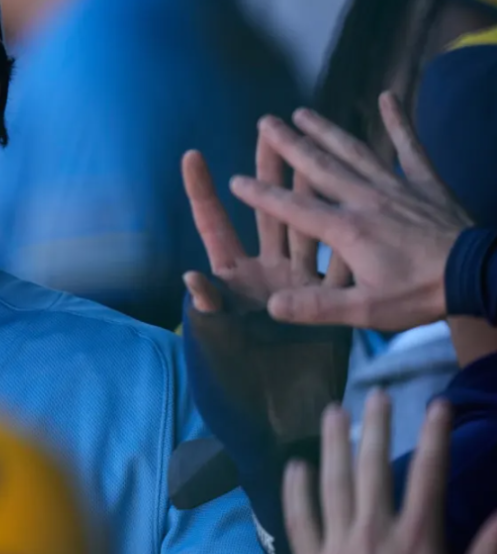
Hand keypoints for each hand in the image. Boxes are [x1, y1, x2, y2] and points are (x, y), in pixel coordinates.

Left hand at [180, 134, 351, 447]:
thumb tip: (193, 274)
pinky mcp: (330, 303)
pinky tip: (361, 199)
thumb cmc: (228, 387)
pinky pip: (344, 263)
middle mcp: (264, 276)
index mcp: (228, 281)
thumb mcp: (210, 343)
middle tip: (271, 128)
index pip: (213, 226)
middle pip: (266, 213)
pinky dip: (354, 233)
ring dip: (312, 191)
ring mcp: (299, 286)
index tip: (193, 154)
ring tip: (318, 151)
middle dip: (268, 172)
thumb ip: (205, 308)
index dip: (202, 192)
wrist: (271, 426)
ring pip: (308, 227)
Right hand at [229, 94, 470, 330]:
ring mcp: (396, 186)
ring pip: (354, 151)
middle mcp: (365, 199)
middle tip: (265, 122)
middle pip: (319, 166)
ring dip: (326, 130)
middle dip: (289, 144)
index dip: (261, 195)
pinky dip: (398, 121)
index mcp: (346, 229)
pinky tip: (388, 97)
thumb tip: (272, 304)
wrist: (479, 275)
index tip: (234, 180)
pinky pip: (409, 146)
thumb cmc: (420, 294)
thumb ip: (317, 306)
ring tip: (302, 112)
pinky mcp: (425, 183)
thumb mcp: (365, 310)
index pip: (292, 208)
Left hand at [287, 395, 496, 553]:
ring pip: (333, 482)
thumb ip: (487, 553)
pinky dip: (295, 490)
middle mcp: (375, 530)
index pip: (430, 474)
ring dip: (332, 444)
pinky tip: (293, 465)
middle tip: (373, 394)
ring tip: (332, 412)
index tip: (436, 403)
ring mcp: (338, 542)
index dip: (435, 435)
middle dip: (376, 427)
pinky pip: (299, 518)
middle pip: (374, 467)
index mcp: (417, 537)